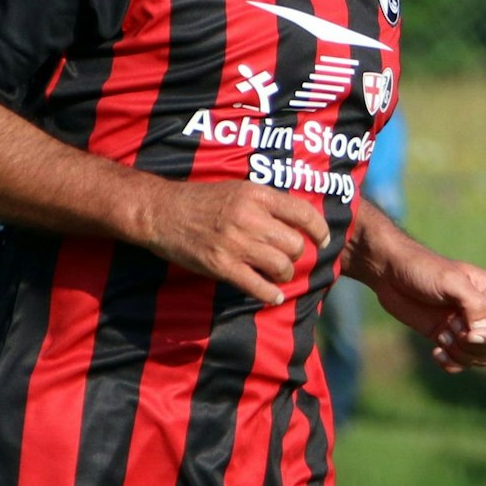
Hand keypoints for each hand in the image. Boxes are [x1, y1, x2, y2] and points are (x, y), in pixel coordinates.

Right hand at [140, 181, 328, 306]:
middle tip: (286, 257)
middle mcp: (250, 218)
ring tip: (276, 274)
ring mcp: (236, 243)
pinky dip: (270, 294)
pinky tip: (272, 295)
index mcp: (256, 195)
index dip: (320, 230)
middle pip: (295, 245)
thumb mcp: (238, 190)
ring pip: (281, 267)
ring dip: (283, 274)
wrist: (162, 211)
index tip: (323, 240)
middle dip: (295, 255)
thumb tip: (296, 221)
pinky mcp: (221, 266)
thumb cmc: (201, 200)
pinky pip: (258, 286)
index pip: (303, 212)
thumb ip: (266, 203)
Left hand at [370, 251, 485, 373]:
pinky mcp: (446, 338)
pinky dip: (450, 363)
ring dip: (460, 354)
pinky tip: (435, 350)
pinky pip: (460, 363)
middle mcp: (482, 313)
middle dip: (472, 345)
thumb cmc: (423, 270)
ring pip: (479, 358)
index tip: (470, 335)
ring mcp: (464, 328)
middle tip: (450, 328)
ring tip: (441, 335)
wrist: (390, 273)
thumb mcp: (452, 281)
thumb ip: (474, 304)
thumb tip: (481, 333)